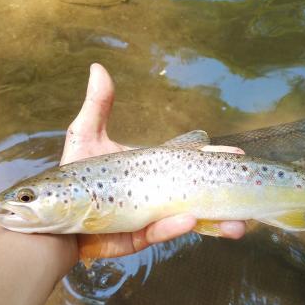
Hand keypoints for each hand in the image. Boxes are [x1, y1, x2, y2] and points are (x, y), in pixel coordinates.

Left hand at [61, 63, 245, 261]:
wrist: (55, 216)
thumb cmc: (73, 176)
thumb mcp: (86, 136)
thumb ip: (99, 106)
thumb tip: (98, 67)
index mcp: (152, 170)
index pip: (188, 162)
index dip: (211, 158)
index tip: (235, 153)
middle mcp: (157, 193)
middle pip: (198, 193)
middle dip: (225, 195)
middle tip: (249, 192)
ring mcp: (151, 216)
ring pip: (190, 219)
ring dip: (216, 222)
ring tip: (238, 226)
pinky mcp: (138, 236)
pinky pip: (161, 233)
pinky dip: (175, 228)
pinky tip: (189, 220)